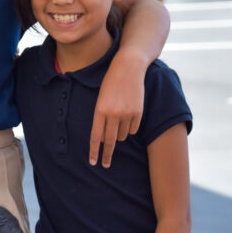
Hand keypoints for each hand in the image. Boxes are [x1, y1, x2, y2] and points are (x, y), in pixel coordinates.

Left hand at [90, 51, 144, 166]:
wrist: (128, 68)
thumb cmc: (111, 84)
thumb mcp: (101, 99)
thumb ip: (101, 118)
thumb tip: (104, 139)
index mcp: (99, 110)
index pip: (95, 136)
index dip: (94, 151)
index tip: (93, 162)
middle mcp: (113, 114)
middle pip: (109, 141)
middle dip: (106, 155)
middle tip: (105, 165)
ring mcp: (126, 114)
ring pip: (122, 135)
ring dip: (119, 134)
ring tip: (118, 119)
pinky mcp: (138, 113)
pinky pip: (133, 129)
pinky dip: (129, 127)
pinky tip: (128, 114)